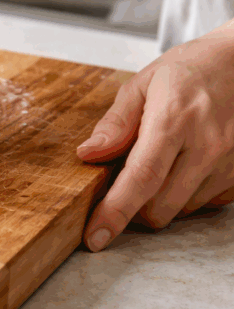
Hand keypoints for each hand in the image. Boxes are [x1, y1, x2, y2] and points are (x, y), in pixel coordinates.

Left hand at [78, 24, 233, 250]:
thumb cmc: (191, 70)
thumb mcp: (143, 84)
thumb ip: (116, 123)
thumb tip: (88, 154)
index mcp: (174, 120)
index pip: (140, 178)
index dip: (115, 212)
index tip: (95, 237)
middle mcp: (208, 145)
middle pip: (161, 206)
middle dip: (134, 208)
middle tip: (126, 184)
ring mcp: (232, 161)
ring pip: (185, 210)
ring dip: (164, 199)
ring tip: (165, 163)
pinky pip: (211, 203)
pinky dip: (192, 194)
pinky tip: (189, 166)